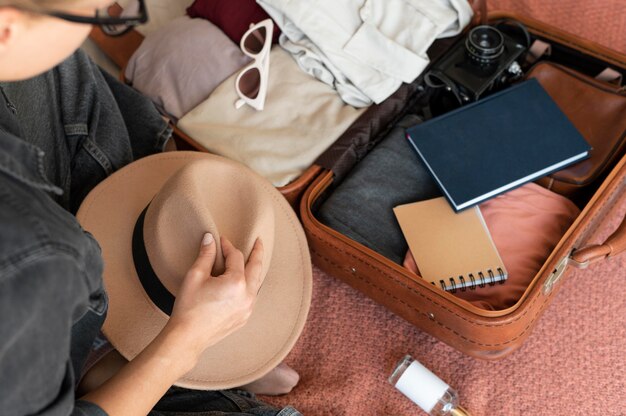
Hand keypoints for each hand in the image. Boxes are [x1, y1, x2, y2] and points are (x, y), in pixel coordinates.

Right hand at [164, 233, 264, 366]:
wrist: (188, 337)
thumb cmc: (189, 306)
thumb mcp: (195, 276)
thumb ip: (206, 255)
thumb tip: (210, 238)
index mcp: (236, 283)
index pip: (236, 257)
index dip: (227, 246)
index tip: (220, 240)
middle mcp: (247, 295)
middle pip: (256, 267)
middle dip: (258, 252)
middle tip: (259, 242)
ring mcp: (248, 308)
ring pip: (256, 283)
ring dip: (255, 270)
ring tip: (254, 260)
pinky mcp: (244, 318)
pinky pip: (252, 296)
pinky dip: (250, 285)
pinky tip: (245, 282)